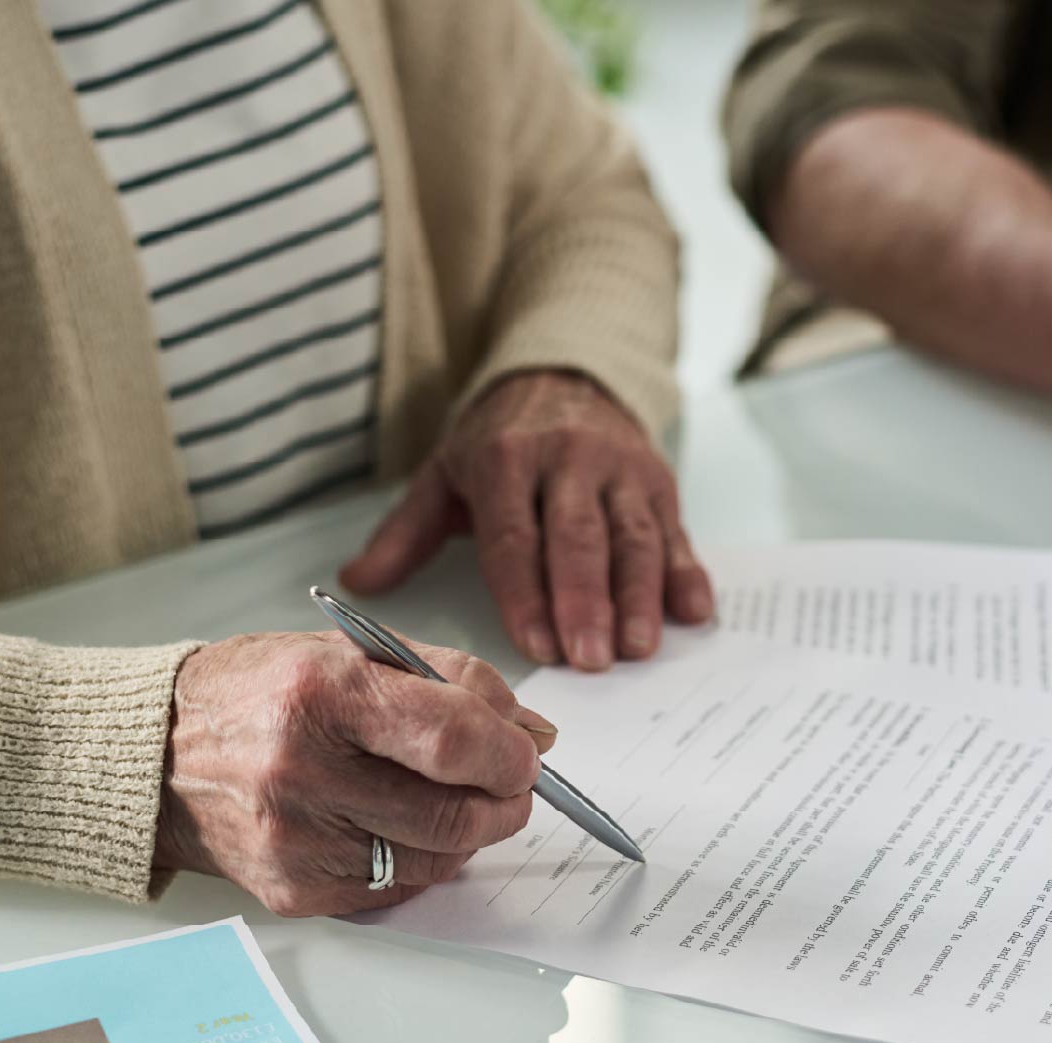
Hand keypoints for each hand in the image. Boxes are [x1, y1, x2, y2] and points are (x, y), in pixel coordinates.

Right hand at [155, 632, 552, 916]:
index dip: (509, 752)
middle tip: (510, 783)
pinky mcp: (294, 889)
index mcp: (321, 694)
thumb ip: (454, 680)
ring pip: (435, 858)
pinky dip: (422, 859)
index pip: (451, 738)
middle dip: (505, 801)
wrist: (161, 756)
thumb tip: (533, 730)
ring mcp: (296, 841)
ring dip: (469, 832)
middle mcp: (302, 772)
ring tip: (454, 797)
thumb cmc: (261, 693)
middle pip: (452, 813)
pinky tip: (401, 824)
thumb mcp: (354, 652)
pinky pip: (396, 887)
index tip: (526, 752)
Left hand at [339, 371, 714, 671]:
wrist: (564, 374)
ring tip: (639, 649)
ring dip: (640, 596)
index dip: (526, 594)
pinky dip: (688, 573)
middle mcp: (568, 459)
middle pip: (579, 538)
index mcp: (506, 459)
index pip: (514, 536)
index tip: (537, 647)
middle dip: (586, 601)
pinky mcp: (660, 480)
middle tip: (591, 660)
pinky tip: (695, 614)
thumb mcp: (444, 474)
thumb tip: (356, 583)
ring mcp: (620, 468)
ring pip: (633, 537)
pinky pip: (676, 531)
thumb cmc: (500, 443)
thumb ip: (404, 533)